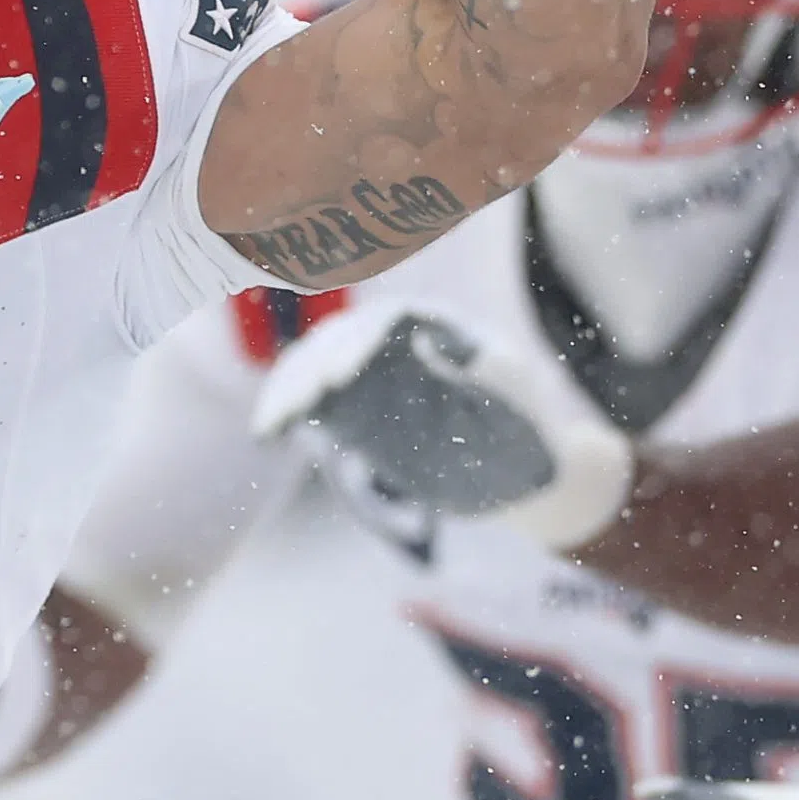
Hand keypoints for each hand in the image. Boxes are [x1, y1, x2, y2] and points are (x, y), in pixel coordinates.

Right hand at [251, 304, 633, 551]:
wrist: (524, 476)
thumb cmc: (530, 432)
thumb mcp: (516, 402)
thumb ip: (482, 371)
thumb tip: (430, 342)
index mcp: (439, 327)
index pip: (388, 323)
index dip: (361, 346)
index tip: (343, 378)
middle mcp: (398, 342)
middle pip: (342, 340)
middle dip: (318, 366)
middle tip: (302, 400)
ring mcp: (371, 375)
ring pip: (318, 367)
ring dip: (292, 389)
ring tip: (275, 421)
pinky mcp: (354, 411)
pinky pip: (312, 403)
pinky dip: (287, 413)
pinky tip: (268, 434)